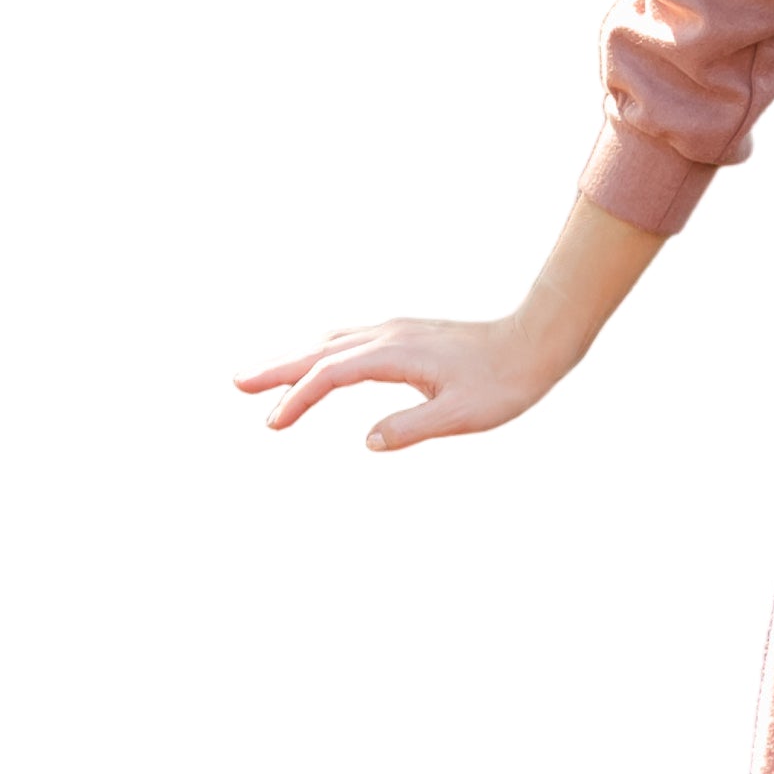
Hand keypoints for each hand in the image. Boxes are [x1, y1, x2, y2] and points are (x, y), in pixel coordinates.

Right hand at [235, 198, 665, 451]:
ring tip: (265, 380)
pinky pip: (351, 341)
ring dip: (297, 361)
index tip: (273, 424)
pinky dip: (324, 352)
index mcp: (394, 355)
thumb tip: (368, 441)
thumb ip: (412, 428)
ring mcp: (396, 331)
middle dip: (276, 371)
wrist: (537, 342)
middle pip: (319, 352)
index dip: (298, 399)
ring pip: (332, 344)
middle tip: (235, 385)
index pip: (330, 376)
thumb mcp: (461, 415)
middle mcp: (388, 336)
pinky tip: (322, 359)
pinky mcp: (407, 335)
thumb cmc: (504, 383)